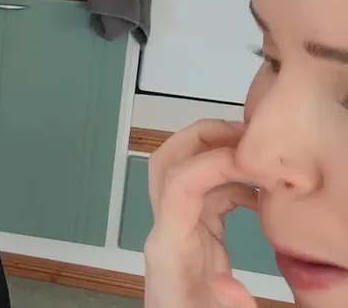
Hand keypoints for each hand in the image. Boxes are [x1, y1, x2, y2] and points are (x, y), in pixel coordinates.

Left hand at [144, 119, 259, 307]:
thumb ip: (227, 304)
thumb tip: (235, 290)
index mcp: (168, 247)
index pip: (177, 184)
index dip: (211, 162)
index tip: (248, 157)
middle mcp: (167, 230)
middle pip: (166, 162)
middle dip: (200, 137)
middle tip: (243, 133)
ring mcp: (177, 229)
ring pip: (184, 172)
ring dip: (217, 156)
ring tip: (256, 159)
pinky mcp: (192, 235)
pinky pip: (205, 194)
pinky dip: (230, 184)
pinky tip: (257, 195)